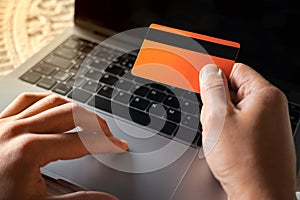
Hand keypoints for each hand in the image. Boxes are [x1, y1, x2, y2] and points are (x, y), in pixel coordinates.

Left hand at [0, 93, 127, 199]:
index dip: (106, 144)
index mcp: (29, 151)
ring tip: (88, 120)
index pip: (82, 142)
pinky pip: (28, 99)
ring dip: (75, 109)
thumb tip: (107, 199)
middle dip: (96, 123)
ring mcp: (6, 123)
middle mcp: (18, 130)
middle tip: (108, 134)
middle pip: (72, 114)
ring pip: (52, 101)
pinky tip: (55, 107)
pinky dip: (47, 100)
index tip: (118, 146)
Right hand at [199, 63, 296, 199]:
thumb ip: (212, 89)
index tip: (200, 78)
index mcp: (265, 95)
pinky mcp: (261, 138)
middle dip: (216, 102)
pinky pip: (238, 124)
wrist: (259, 197)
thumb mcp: (219, 118)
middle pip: (233, 89)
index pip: (235, 69)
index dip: (215, 73)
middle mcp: (270, 107)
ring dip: (220, 119)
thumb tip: (209, 71)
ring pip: (233, 109)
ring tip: (220, 137)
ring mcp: (266, 124)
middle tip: (211, 118)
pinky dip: (227, 131)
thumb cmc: (246, 164)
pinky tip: (225, 145)